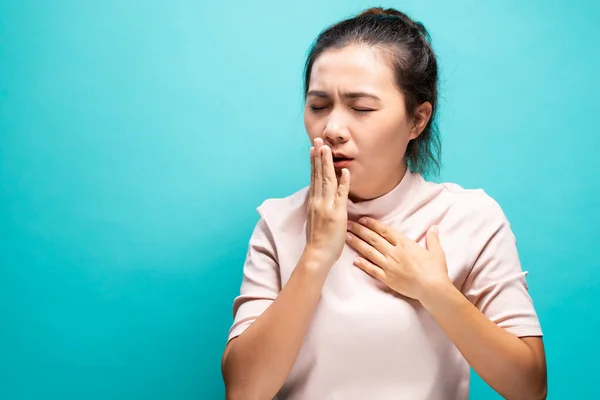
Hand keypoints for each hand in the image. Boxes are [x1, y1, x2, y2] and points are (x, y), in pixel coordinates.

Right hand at [304, 138, 350, 267]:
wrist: (317, 255)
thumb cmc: (318, 240)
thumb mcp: (315, 218)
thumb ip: (318, 205)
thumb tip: (319, 196)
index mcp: (313, 202)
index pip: (313, 177)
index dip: (314, 162)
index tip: (314, 148)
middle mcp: (318, 201)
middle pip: (318, 174)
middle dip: (318, 156)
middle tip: (317, 140)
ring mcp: (327, 206)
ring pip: (326, 180)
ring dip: (326, 163)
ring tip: (326, 148)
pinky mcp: (337, 214)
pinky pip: (340, 195)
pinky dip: (343, 183)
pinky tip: (343, 171)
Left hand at [345, 217, 449, 300]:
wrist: (432, 288)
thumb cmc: (436, 270)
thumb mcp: (436, 252)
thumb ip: (432, 238)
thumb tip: (434, 227)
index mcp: (404, 244)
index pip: (385, 231)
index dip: (372, 224)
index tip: (362, 219)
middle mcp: (394, 252)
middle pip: (373, 239)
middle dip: (359, 230)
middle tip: (347, 224)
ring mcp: (389, 265)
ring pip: (369, 252)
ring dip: (357, 244)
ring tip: (346, 237)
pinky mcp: (387, 278)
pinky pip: (372, 269)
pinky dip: (363, 264)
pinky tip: (354, 260)